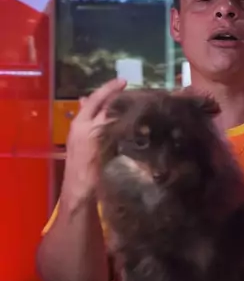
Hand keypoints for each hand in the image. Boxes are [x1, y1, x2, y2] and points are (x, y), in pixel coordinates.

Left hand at [63, 79, 125, 202]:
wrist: (81, 198)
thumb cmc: (88, 173)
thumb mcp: (95, 143)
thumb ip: (102, 123)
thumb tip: (114, 106)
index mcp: (81, 125)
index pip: (96, 100)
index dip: (110, 89)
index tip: (125, 81)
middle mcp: (81, 128)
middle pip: (95, 105)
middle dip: (108, 95)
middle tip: (126, 87)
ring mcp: (84, 139)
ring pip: (97, 115)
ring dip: (109, 106)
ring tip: (124, 100)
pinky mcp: (91, 149)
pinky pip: (101, 128)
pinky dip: (110, 120)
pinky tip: (120, 121)